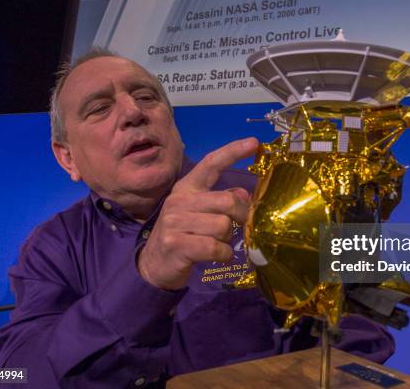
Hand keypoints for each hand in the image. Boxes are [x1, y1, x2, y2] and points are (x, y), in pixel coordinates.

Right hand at [137, 137, 258, 289]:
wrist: (154, 265)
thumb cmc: (184, 236)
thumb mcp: (201, 214)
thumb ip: (222, 202)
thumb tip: (245, 194)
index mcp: (187, 188)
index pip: (211, 163)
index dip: (233, 152)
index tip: (254, 143)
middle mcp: (179, 200)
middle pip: (227, 201)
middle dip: (241, 216)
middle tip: (240, 227)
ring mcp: (175, 222)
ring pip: (223, 226)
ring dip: (228, 239)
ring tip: (218, 244)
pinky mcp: (176, 244)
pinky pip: (215, 247)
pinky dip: (223, 255)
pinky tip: (218, 256)